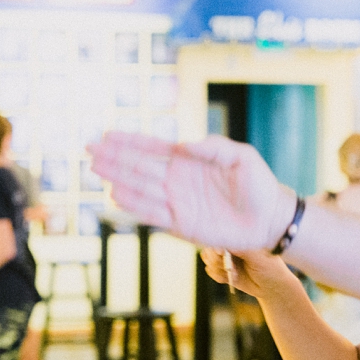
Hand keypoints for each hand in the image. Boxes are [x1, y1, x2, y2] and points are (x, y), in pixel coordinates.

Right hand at [89, 132, 296, 250]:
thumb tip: (184, 144)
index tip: (107, 134)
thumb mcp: (242, 156)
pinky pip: (154, 214)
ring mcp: (178, 203)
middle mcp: (179, 180)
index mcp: (190, 161)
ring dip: (119, 179)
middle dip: (115, 158)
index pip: (154, 148)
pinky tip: (117, 196)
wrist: (270, 219)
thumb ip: (214, 147)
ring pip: (142, 189)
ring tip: (97, 169)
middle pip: (140, 167)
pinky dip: (137, 206)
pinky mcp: (182, 225)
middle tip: (89, 149)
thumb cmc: (259, 185)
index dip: (130, 141)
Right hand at [200, 247, 300, 296]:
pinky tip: (231, 279)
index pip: (220, 235)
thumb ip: (242, 249)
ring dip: (218, 269)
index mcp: (239, 237)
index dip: (217, 245)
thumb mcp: (258, 257)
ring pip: (208, 260)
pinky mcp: (223, 270)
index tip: (222, 253)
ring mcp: (225, 257)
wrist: (272, 287)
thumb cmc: (270, 268)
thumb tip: (224, 245)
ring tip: (234, 274)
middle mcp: (230, 246)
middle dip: (217, 260)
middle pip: (209, 248)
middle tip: (232, 268)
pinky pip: (211, 271)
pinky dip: (219, 276)